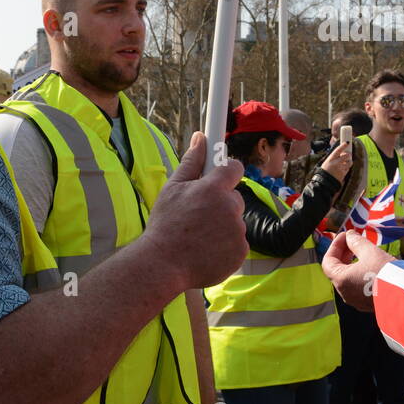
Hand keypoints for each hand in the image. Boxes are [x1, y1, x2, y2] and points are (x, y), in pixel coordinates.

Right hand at [145, 132, 246, 290]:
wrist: (162, 266)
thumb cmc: (165, 225)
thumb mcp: (172, 188)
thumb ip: (191, 162)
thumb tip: (201, 137)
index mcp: (214, 188)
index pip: (234, 168)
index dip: (227, 171)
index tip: (220, 177)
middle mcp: (230, 207)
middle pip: (235, 198)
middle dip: (221, 204)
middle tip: (198, 216)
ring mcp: (238, 231)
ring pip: (236, 221)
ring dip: (223, 226)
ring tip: (199, 236)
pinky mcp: (240, 251)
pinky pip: (237, 242)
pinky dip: (226, 245)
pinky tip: (206, 250)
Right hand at [319, 141, 352, 181]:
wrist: (324, 182)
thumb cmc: (325, 171)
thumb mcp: (327, 162)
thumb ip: (334, 158)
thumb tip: (341, 153)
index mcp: (330, 159)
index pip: (338, 150)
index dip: (343, 146)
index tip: (347, 143)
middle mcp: (336, 163)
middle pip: (347, 156)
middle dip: (348, 155)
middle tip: (347, 156)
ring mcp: (340, 169)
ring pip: (349, 162)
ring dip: (349, 162)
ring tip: (345, 163)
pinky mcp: (343, 174)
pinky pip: (348, 169)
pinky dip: (347, 168)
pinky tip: (342, 169)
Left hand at [322, 231, 392, 311]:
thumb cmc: (385, 272)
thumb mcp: (370, 252)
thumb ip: (356, 242)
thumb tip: (350, 236)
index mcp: (341, 280)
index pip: (328, 261)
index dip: (335, 245)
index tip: (346, 235)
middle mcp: (345, 293)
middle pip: (337, 270)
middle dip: (344, 253)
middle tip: (353, 241)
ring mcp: (355, 300)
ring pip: (348, 279)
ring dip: (352, 264)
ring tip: (363, 252)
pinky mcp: (366, 304)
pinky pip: (358, 287)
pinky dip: (359, 274)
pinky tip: (370, 266)